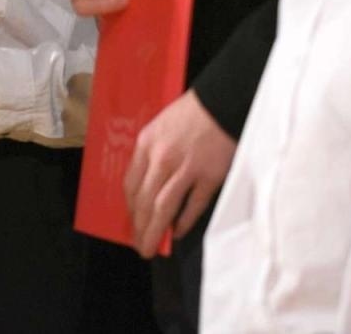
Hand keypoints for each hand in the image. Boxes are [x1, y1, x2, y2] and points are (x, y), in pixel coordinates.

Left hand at [123, 89, 235, 256]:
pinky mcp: (209, 176)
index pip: (130, 184)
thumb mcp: (159, 128)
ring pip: (163, 207)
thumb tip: (147, 185)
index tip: (131, 222)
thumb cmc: (189, 114)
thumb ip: (151, 154)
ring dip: (155, 230)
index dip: (130, 208)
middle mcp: (161, 159)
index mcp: (146, 145)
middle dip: (139, 226)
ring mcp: (185, 169)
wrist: (220, 103)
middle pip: (144, 200)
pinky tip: (177, 233)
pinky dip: (183, 221)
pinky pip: (192, 205)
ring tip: (151, 247)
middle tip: (139, 245)